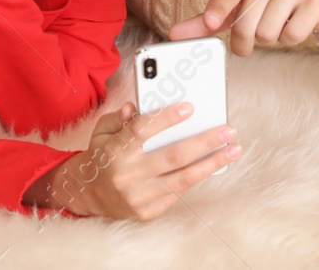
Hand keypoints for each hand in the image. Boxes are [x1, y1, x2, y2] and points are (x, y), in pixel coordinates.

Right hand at [27, 103, 240, 218]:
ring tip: (232, 151)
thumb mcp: (102, 131)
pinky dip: (196, 178)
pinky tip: (211, 166)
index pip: (143, 130)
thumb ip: (120, 117)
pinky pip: (178, 193)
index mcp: (115, 151)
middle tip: (228, 131)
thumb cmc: (100, 156)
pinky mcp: (147, 212)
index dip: (167, 118)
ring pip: (182, 178)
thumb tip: (135, 106)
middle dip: (205, 142)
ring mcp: (138, 197)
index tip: (189, 108)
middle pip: (173, 156)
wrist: (85, 195)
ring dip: (212, 163)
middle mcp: (128, 175)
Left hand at [169, 0, 318, 54]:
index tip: (211, 22)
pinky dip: (292, 38)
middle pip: (246, 26)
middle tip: (256, 35)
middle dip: (247, 41)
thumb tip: (176, 33)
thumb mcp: (242, 1)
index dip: (218, 8)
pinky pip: (292, 36)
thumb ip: (210, 18)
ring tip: (281, 21)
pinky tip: (297, 22)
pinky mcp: (314, 1)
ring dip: (272, 38)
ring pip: (268, 34)